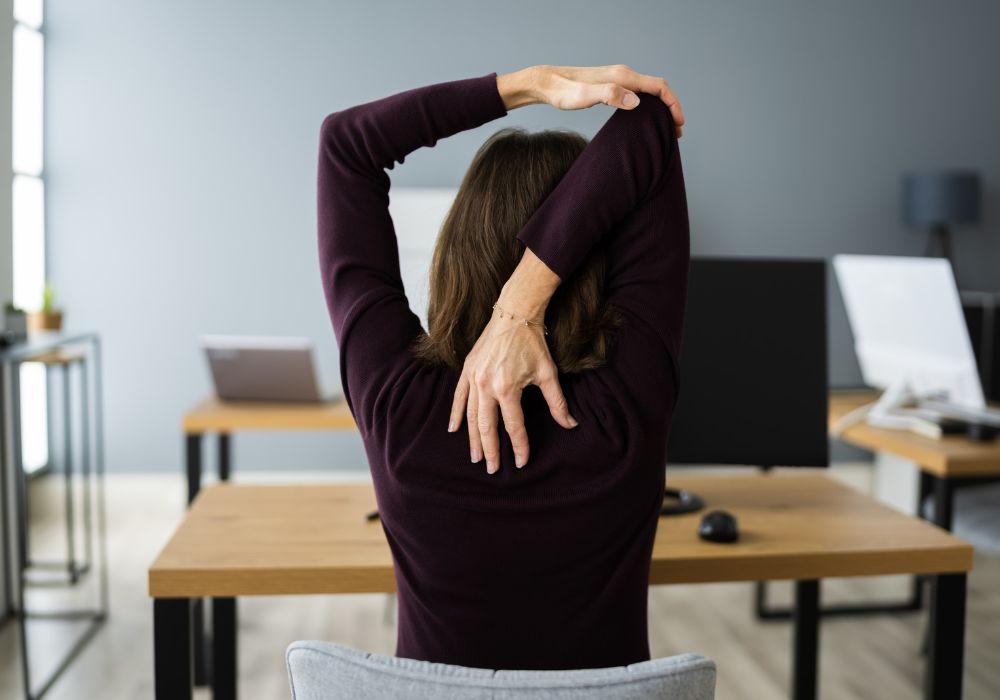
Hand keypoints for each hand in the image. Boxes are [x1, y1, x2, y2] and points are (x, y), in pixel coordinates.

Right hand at [448, 249, 575, 473]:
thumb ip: (557, 403)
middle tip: (492, 470)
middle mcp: (486, 385)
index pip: (514, 426)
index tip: (521, 463)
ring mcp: (474, 378)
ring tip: (475, 457)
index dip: (519, 446)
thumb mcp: (548, 374)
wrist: (514, 314)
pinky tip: (455, 429)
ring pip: (471, 416)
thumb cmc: (533, 343)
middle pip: (487, 426)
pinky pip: (459, 397)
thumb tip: (571, 424)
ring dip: (473, 438)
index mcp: (507, 388)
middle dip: (490, 450)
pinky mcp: (467, 370)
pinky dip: (456, 414)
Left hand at [497, 63, 684, 136]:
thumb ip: (610, 95)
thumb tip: (635, 101)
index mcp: (623, 77)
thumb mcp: (584, 96)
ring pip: (648, 92)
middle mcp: (623, 75)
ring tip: (664, 129)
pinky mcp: (610, 86)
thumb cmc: (562, 91)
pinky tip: (643, 120)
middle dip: (670, 108)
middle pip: (657, 89)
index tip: (679, 123)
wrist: (546, 83)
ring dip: (660, 108)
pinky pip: (637, 95)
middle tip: (676, 132)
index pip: (658, 87)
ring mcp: (617, 80)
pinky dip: (647, 107)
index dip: (673, 104)